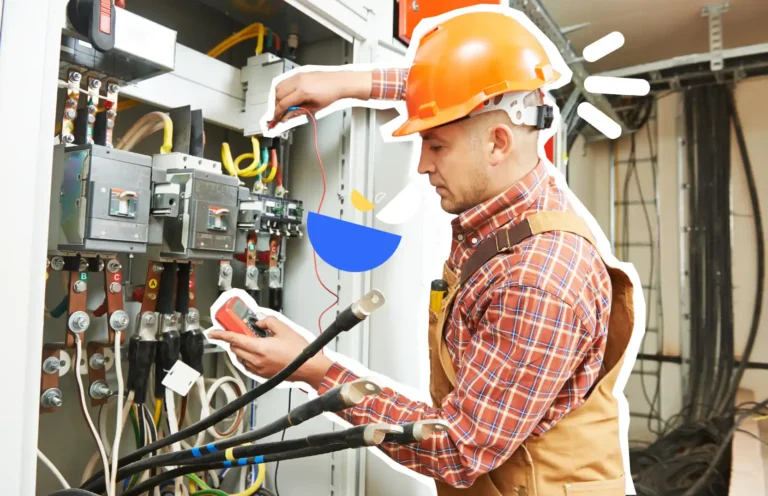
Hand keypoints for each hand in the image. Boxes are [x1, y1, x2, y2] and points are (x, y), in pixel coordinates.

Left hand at [208, 316, 333, 389]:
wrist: (308, 368)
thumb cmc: (299, 352)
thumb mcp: (284, 329)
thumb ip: (268, 322)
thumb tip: (259, 323)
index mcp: (259, 348)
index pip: (234, 339)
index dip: (221, 335)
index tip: (212, 332)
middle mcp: (256, 360)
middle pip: (235, 349)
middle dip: (234, 340)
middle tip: (241, 332)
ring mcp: (259, 369)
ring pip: (241, 358)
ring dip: (242, 349)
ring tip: (253, 342)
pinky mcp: (263, 375)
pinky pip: (248, 365)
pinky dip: (248, 357)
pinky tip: (258, 352)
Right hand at [272, 70, 372, 122]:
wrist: (339, 82)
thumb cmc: (331, 94)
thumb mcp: (314, 108)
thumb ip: (298, 112)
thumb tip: (287, 117)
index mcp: (302, 92)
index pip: (283, 104)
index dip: (277, 113)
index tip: (276, 119)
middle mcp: (298, 82)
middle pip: (278, 95)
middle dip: (276, 106)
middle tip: (278, 114)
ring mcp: (297, 76)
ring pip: (278, 86)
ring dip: (277, 97)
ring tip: (281, 105)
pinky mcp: (299, 73)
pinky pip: (284, 80)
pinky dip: (281, 88)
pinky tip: (285, 95)